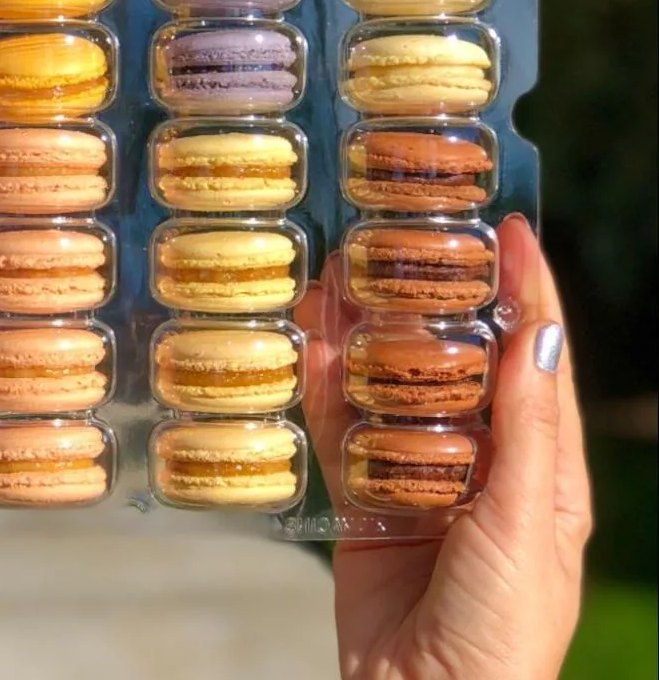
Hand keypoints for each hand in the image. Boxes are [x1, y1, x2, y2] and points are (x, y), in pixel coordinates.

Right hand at [298, 214, 591, 679]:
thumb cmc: (501, 625)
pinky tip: (307, 346)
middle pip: (455, 363)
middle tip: (400, 237)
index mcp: (542, 468)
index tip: (506, 224)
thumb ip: (525, 428)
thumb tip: (536, 332)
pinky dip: (323, 390)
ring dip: (369, 335)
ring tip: (342, 274)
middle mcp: (481, 464)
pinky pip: (340, 435)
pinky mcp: (362, 504)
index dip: (526, 289)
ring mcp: (418, 482)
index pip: (536, 358)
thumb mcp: (525, 522)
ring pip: (391, 390)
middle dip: (432, 299)